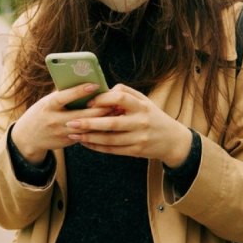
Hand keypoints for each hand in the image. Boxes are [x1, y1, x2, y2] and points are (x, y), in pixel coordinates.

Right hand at [11, 83, 110, 164]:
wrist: (28, 137)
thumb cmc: (41, 113)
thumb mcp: (47, 102)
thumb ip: (62, 94)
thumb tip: (82, 82)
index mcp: (48, 106)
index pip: (64, 97)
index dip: (79, 91)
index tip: (95, 85)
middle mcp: (54, 120)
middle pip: (81, 115)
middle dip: (99, 109)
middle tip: (114, 102)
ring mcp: (61, 133)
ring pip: (86, 128)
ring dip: (101, 121)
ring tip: (115, 112)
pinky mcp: (66, 142)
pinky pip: (85, 136)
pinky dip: (96, 129)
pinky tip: (107, 124)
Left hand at [65, 84, 191, 167]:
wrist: (172, 140)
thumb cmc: (152, 116)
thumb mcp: (144, 101)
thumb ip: (126, 93)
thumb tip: (104, 90)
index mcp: (142, 106)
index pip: (120, 98)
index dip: (103, 99)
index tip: (88, 102)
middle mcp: (141, 122)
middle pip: (111, 123)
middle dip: (89, 123)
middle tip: (70, 122)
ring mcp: (139, 138)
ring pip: (109, 139)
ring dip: (89, 137)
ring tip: (73, 134)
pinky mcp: (136, 151)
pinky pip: (113, 150)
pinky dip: (97, 147)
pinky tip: (85, 142)